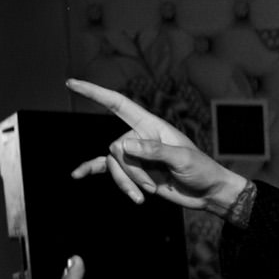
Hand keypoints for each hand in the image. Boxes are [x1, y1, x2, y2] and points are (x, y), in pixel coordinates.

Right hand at [66, 78, 247, 213]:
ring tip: (145, 195)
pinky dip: (92, 171)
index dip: (95, 93)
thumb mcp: (182, 159)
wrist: (206, 193)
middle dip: (132, 171)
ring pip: (113, 164)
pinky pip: (107, 169)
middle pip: (117, 148)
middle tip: (153, 185)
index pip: (118, 104)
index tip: (72, 83)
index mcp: (151, 125)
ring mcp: (135, 155)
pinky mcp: (134, 172)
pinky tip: (77, 174)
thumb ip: (153, 150)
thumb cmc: (201, 171)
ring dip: (127, 182)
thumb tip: (123, 145)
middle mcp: (139, 137)